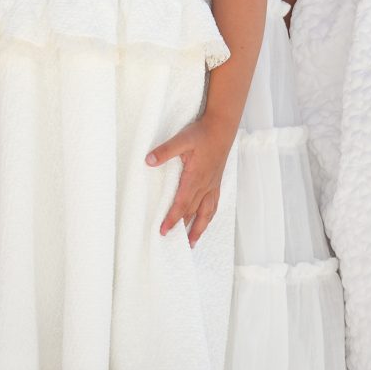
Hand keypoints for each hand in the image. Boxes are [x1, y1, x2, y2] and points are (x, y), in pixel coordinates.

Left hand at [148, 114, 236, 243]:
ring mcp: (212, 185)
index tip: (163, 231)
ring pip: (206, 213)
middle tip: (172, 242)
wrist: (222, 128)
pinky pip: (214, 205)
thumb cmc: (202, 133)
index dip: (172, 219)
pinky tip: (205, 220)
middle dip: (182, 228)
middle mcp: (205, 185)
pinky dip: (208, 217)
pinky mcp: (216, 182)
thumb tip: (148, 161)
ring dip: (198, 228)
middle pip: (192, 212)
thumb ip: (165, 151)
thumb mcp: (182, 139)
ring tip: (192, 242)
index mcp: (195, 178)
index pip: (181, 204)